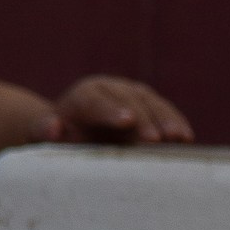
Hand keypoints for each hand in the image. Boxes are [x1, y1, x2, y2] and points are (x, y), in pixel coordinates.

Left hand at [52, 74, 194, 145]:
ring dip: (166, 120)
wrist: (75, 136)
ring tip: (179, 137)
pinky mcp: (149, 107)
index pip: (96, 100)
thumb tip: (55, 127)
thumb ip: (43, 131)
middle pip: (128, 100)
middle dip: (144, 119)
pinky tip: (187, 137)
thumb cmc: (58, 140)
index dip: (111, 111)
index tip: (127, 122)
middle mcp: (109, 90)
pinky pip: (164, 112)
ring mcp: (132, 96)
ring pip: (151, 103)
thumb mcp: (42, 136)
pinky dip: (176, 123)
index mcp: (82, 96)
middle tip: (155, 139)